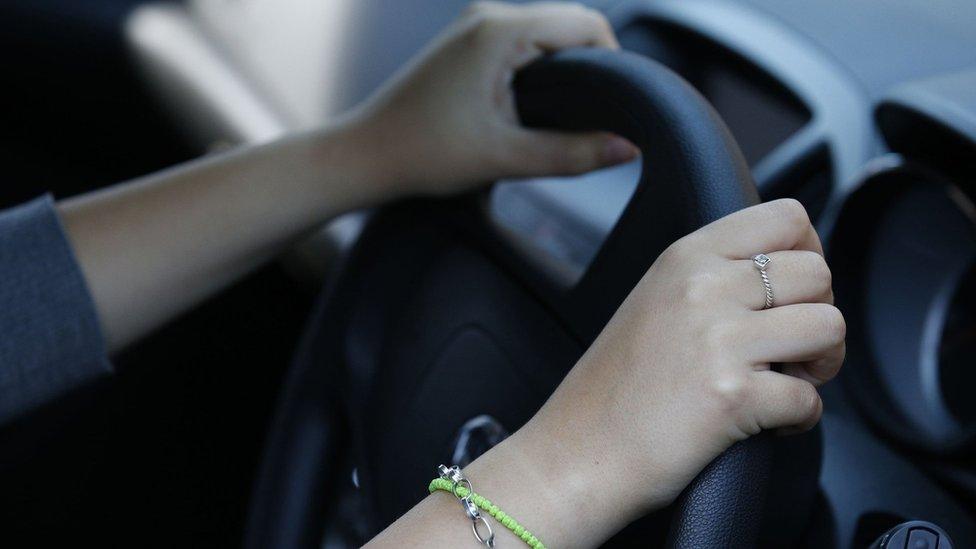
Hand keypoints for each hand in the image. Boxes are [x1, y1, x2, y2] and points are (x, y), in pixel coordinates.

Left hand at [347, 1, 637, 196]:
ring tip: (559, 116)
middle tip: (590, 118)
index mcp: (500, 31)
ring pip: (546, 34)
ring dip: (564, 69)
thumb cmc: (424, 153)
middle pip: (570, 25)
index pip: (588, 25)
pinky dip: (539, 69)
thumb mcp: (505, 157)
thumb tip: (628, 149)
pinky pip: (522, 44)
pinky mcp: (466, 43)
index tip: (615, 107)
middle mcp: (487, 16)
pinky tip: (532, 107)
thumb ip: (572, 153)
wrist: (366, 155)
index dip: (614, 63)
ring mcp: (474, 26)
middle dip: (590, 67)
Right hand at [512, 199, 844, 537]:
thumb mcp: (655, 301)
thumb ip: (714, 276)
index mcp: (685, 257)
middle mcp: (703, 287)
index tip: (794, 292)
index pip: (785, 217)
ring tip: (785, 382)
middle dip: (819, 315)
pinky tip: (766, 423)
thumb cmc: (613, 389)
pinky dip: (799, 418)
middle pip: (818, 273)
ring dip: (821, 363)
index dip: (809, 253)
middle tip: (791, 350)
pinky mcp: (732, 394)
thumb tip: (786, 273)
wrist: (575, 453)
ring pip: (829, 326)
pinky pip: (811, 398)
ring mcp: (717, 338)